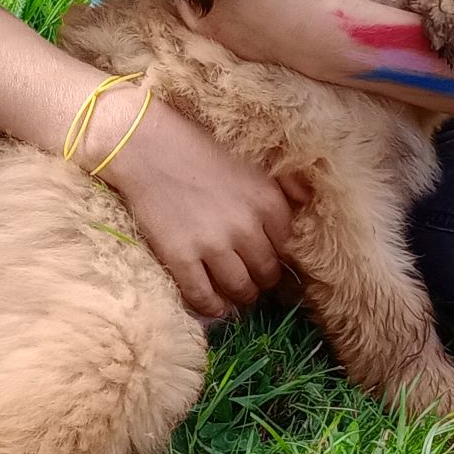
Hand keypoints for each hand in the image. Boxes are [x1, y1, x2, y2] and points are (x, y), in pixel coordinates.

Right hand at [101, 96, 303, 318]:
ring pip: (240, 289)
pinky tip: (214, 306)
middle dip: (263, 279)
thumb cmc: (201, 148)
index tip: (270, 257)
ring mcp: (212, 245)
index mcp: (267, 201)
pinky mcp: (180, 257)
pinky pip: (203, 297)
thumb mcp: (253, 160)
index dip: (279, 254)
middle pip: (266, 272)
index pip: (287, 247)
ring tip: (238, 293)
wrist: (147, 146)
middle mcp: (246, 227)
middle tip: (254, 277)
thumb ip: (285, 183)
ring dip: (242, 296)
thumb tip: (306, 202)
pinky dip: (212, 307)